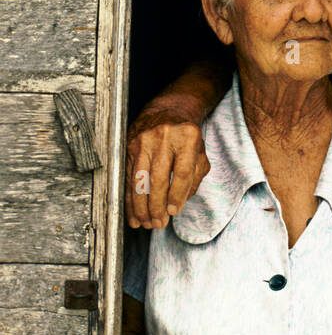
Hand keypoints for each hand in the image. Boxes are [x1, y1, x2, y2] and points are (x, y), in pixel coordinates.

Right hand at [125, 108, 209, 228]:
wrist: (168, 111)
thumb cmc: (186, 137)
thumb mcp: (200, 153)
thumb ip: (194, 178)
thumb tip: (178, 204)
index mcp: (188, 137)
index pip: (182, 172)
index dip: (177, 195)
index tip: (173, 211)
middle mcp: (164, 137)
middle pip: (158, 178)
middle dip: (157, 206)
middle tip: (159, 224)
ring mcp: (144, 140)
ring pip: (140, 180)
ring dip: (141, 206)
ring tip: (146, 223)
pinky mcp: (129, 146)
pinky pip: (129, 178)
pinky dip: (130, 199)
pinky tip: (134, 214)